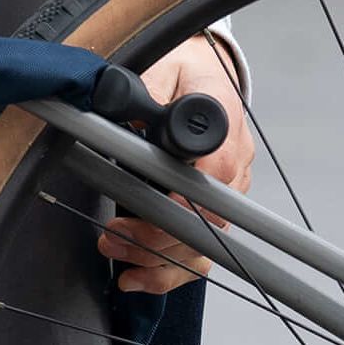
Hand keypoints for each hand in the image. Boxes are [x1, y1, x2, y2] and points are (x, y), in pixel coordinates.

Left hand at [97, 35, 254, 296]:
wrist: (197, 73)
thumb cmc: (181, 70)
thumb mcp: (161, 67)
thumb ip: (148, 90)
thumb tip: (129, 110)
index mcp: (224, 131)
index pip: (213, 175)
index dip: (182, 201)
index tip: (146, 213)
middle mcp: (231, 169)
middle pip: (206, 223)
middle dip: (155, 237)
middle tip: (111, 233)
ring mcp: (224, 196)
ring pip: (201, 248)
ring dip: (154, 259)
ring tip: (112, 248)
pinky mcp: (209, 213)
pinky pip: (197, 257)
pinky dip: (166, 273)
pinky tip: (134, 277)